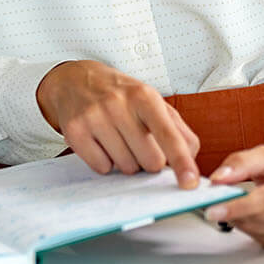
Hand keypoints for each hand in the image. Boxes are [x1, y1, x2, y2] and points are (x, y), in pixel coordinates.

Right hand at [35, 60, 201, 186]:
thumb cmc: (121, 95)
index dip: (181, 161)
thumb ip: (178, 130)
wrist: (74, 80)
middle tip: (139, 143)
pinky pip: (102, 168)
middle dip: (149, 161)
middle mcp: (118, 104)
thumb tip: (190, 161)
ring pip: (126, 167)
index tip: (190, 183)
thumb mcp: (152, 102)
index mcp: (144, 96)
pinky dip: (105, 162)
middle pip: (150, 161)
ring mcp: (94, 117)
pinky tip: (101, 143)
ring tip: (118, 140)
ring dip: (127, 162)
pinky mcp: (75, 131)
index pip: (168, 135)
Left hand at [203, 148, 263, 249]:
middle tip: (212, 208)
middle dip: (235, 213)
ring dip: (239, 221)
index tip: (215, 210)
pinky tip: (246, 216)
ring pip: (262, 232)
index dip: (241, 205)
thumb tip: (219, 179)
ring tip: (231, 207)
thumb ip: (241, 163)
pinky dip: (249, 228)